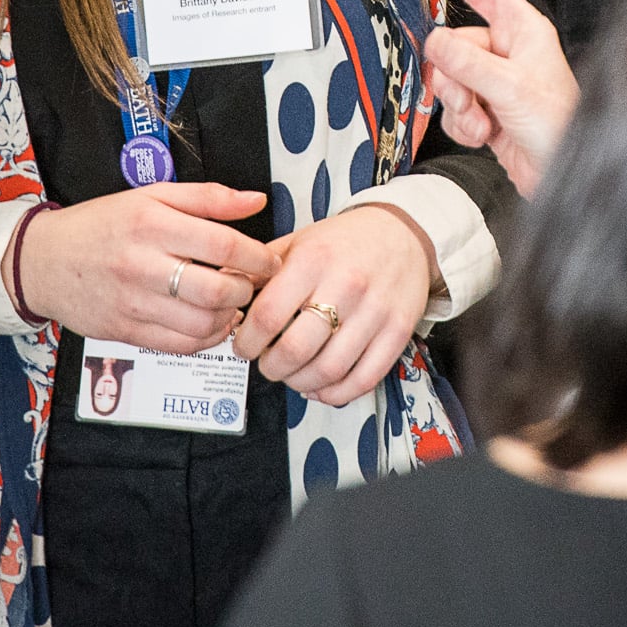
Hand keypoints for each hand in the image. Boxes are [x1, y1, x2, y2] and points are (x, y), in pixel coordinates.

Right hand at [14, 181, 275, 351]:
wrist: (43, 260)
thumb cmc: (100, 224)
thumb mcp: (151, 196)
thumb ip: (208, 198)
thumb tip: (256, 200)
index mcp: (151, 223)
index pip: (222, 244)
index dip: (256, 257)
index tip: (268, 262)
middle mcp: (141, 264)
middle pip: (216, 290)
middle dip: (246, 290)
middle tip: (251, 285)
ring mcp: (132, 301)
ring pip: (201, 324)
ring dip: (229, 318)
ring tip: (232, 304)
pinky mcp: (124, 331)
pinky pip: (179, 346)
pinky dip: (206, 339)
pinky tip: (210, 324)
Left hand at [233, 202, 434, 407]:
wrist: (403, 234)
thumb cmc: (346, 241)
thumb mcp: (298, 242)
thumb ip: (259, 269)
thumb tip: (222, 292)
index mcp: (314, 260)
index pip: (268, 316)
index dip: (247, 342)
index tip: (244, 346)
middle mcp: (347, 285)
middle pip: (296, 350)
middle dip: (271, 368)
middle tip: (266, 364)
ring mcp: (375, 312)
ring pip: (328, 371)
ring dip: (300, 383)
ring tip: (292, 374)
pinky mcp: (398, 332)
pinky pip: (363, 380)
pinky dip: (336, 393)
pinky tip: (321, 385)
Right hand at [405, 0, 578, 194]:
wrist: (563, 174)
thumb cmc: (558, 125)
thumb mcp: (511, 87)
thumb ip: (468, 62)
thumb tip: (434, 41)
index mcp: (522, 29)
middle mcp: (508, 50)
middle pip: (453, 43)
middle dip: (453, 77)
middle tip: (469, 100)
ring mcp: (494, 80)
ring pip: (450, 79)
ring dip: (458, 106)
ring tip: (481, 123)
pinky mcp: (485, 109)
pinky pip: (454, 108)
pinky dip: (461, 124)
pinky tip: (482, 136)